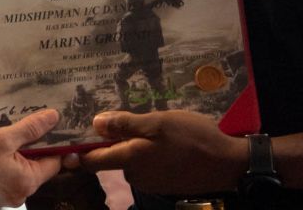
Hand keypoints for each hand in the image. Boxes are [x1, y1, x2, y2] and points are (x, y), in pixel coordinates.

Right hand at [0, 108, 64, 205]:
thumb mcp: (2, 138)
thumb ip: (29, 129)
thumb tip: (52, 118)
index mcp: (28, 180)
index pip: (54, 161)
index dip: (54, 142)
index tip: (50, 126)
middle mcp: (20, 192)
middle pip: (37, 164)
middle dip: (31, 144)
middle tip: (25, 124)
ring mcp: (7, 193)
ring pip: (20, 167)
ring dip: (16, 150)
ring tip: (6, 132)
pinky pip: (7, 172)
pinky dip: (4, 159)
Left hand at [75, 110, 243, 194]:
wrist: (226, 164)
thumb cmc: (192, 138)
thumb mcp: (158, 122)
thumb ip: (125, 125)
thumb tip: (94, 123)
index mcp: (130, 159)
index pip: (92, 161)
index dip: (81, 149)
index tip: (76, 135)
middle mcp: (135, 176)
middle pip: (114, 157)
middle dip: (117, 140)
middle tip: (132, 118)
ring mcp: (150, 182)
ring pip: (132, 160)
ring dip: (137, 145)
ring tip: (156, 127)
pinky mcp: (163, 184)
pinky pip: (148, 166)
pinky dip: (151, 154)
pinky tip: (168, 142)